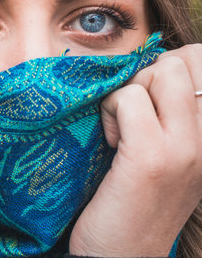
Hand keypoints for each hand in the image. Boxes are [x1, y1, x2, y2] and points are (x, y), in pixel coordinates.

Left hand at [70, 44, 201, 255]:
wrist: (123, 256)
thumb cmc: (139, 202)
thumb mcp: (171, 155)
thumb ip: (174, 114)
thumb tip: (155, 64)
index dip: (171, 66)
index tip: (150, 99)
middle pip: (187, 60)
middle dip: (149, 74)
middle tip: (133, 112)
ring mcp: (187, 148)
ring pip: (162, 70)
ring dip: (129, 91)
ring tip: (122, 129)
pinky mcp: (152, 157)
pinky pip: (128, 97)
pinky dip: (110, 110)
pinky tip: (110, 143)